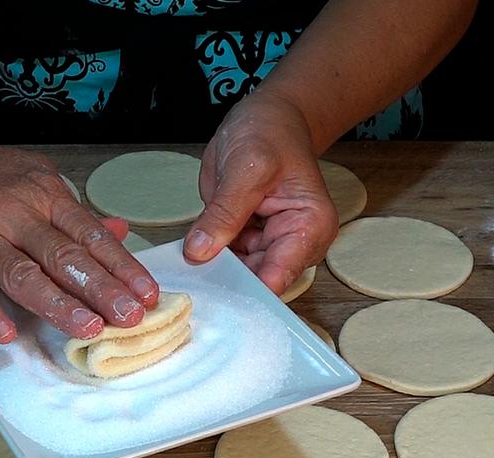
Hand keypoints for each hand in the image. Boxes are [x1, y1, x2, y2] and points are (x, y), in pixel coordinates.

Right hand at [0, 131, 158, 343]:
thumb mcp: (35, 180)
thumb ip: (74, 213)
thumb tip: (119, 232)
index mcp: (44, 194)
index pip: (90, 235)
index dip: (121, 267)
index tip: (147, 295)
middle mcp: (14, 212)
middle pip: (64, 256)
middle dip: (102, 289)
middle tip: (130, 318)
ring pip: (21, 273)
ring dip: (58, 304)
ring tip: (88, 329)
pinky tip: (6, 333)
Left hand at [184, 91, 337, 293]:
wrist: (269, 117)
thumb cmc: (271, 133)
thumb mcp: (247, 167)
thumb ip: (225, 212)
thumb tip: (199, 251)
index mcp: (310, 228)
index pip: (279, 275)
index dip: (248, 292)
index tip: (215, 303)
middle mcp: (294, 244)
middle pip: (258, 282)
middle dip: (226, 286)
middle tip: (189, 291)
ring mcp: (268, 244)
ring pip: (237, 275)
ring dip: (212, 276)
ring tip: (184, 278)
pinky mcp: (246, 240)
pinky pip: (224, 259)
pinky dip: (206, 261)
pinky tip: (186, 262)